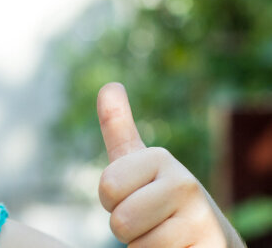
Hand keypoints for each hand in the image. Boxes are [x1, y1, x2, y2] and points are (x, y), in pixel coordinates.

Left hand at [96, 82, 244, 246]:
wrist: (209, 236)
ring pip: (139, 246)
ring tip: (164, 235)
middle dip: (126, 227)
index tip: (132, 194)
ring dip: (143, 246)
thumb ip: (118, 127)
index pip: (108, 188)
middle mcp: (186, 184)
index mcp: (161, 159)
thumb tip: (109, 86)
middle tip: (147, 219)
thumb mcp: (137, 162)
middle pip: (120, 220)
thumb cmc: (160, 197)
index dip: (111, 200)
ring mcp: (201, 220)